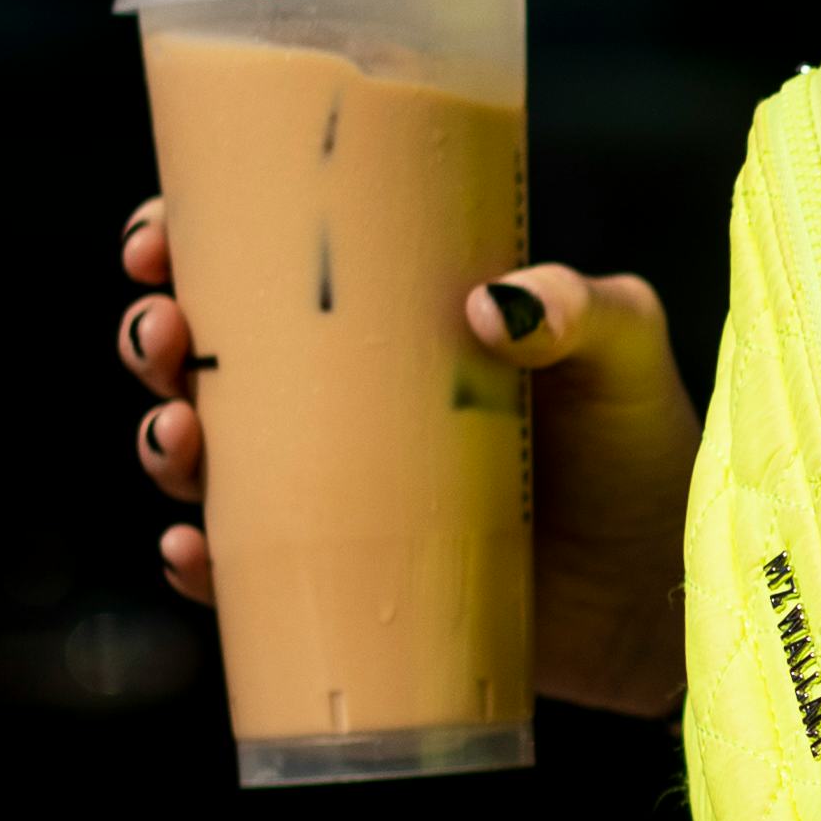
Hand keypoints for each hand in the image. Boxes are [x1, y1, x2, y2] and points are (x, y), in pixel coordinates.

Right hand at [119, 205, 699, 719]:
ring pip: (207, 458)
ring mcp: (337, 493)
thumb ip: (581, 306)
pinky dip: (201, 563)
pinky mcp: (344, 582)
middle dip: (156, 337)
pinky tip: (191, 548)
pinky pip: (244, 575)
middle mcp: (346, 402)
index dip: (190, 240)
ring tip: (180, 434)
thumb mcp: (623, 348)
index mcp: (391, 319)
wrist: (665, 586)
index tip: (159, 235)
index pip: (267, 262)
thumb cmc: (643, 445)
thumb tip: (489, 302)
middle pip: (208, 355)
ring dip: (165, 440)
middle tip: (165, 331)